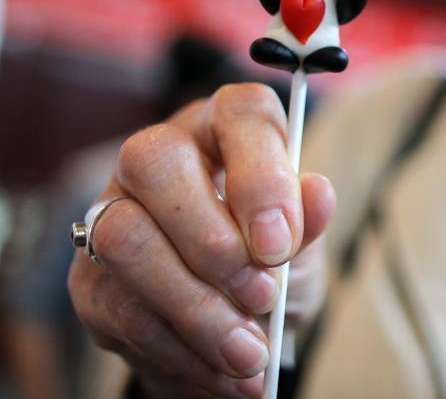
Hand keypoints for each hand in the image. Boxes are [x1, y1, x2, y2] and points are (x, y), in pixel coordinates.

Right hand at [68, 83, 336, 398]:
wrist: (237, 324)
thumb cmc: (270, 260)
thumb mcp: (302, 243)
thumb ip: (308, 220)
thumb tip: (319, 194)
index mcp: (227, 127)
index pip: (239, 111)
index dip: (260, 174)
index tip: (280, 243)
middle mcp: (161, 154)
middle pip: (155, 160)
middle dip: (212, 240)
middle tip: (262, 295)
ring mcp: (114, 208)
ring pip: (127, 237)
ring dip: (196, 307)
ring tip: (249, 352)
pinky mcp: (91, 274)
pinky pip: (121, 306)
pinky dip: (182, 349)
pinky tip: (224, 370)